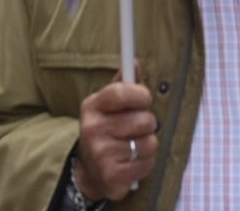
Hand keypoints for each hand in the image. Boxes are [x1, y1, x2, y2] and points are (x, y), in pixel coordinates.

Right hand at [73, 75, 157, 201]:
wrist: (89, 170)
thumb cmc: (107, 130)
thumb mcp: (109, 105)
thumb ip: (124, 84)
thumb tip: (134, 63)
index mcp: (92, 106)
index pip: (123, 91)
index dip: (141, 95)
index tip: (144, 100)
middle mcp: (93, 129)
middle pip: (144, 119)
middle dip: (148, 124)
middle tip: (135, 129)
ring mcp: (101, 153)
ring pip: (149, 142)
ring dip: (148, 144)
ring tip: (133, 146)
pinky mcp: (111, 176)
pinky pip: (147, 163)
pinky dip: (145, 164)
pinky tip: (132, 162)